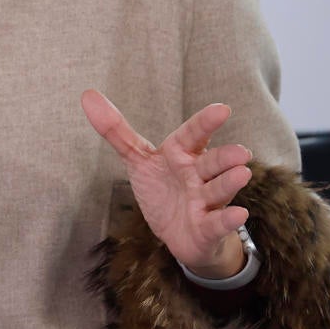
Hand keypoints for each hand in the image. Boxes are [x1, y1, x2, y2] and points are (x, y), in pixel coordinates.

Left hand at [81, 90, 252, 279]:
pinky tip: (239, 214)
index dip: (205, 123)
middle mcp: (197, 175)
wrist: (175, 233)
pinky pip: (218, 223)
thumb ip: (116, 131)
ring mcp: (205, 201)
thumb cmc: (161, 189)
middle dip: (225, 157)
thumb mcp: (137, 159)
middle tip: (241, 151)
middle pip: (212, 163)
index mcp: (181, 154)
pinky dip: (228, 220)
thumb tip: (88, 95)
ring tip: (242, 173)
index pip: (193, 135)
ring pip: (218, 190)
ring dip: (230, 182)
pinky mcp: (208, 228)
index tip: (222, 109)